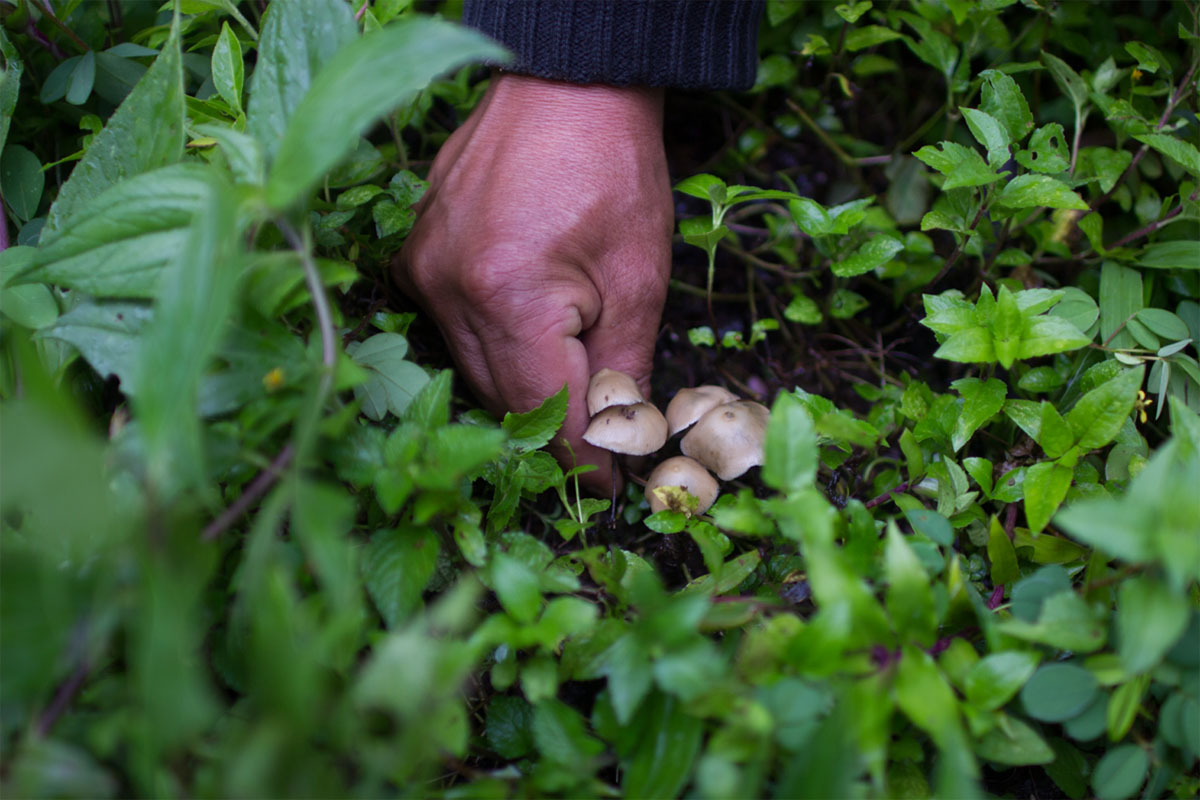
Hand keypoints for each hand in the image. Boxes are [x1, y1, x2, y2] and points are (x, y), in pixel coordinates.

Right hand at [393, 74, 673, 493]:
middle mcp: (447, 291)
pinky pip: (448, 330)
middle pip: (500, 398)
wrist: (566, 88)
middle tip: (599, 449)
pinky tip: (524, 339)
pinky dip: (489, 347)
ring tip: (569, 393)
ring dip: (519, 390)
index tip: (610, 489)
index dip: (582, 460)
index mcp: (509, 297)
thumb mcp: (638, 279)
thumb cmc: (614, 170)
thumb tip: (621, 443)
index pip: (545, 413)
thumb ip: (624, 372)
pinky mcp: (414, 257)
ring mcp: (422, 272)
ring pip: (470, 369)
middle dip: (551, 431)